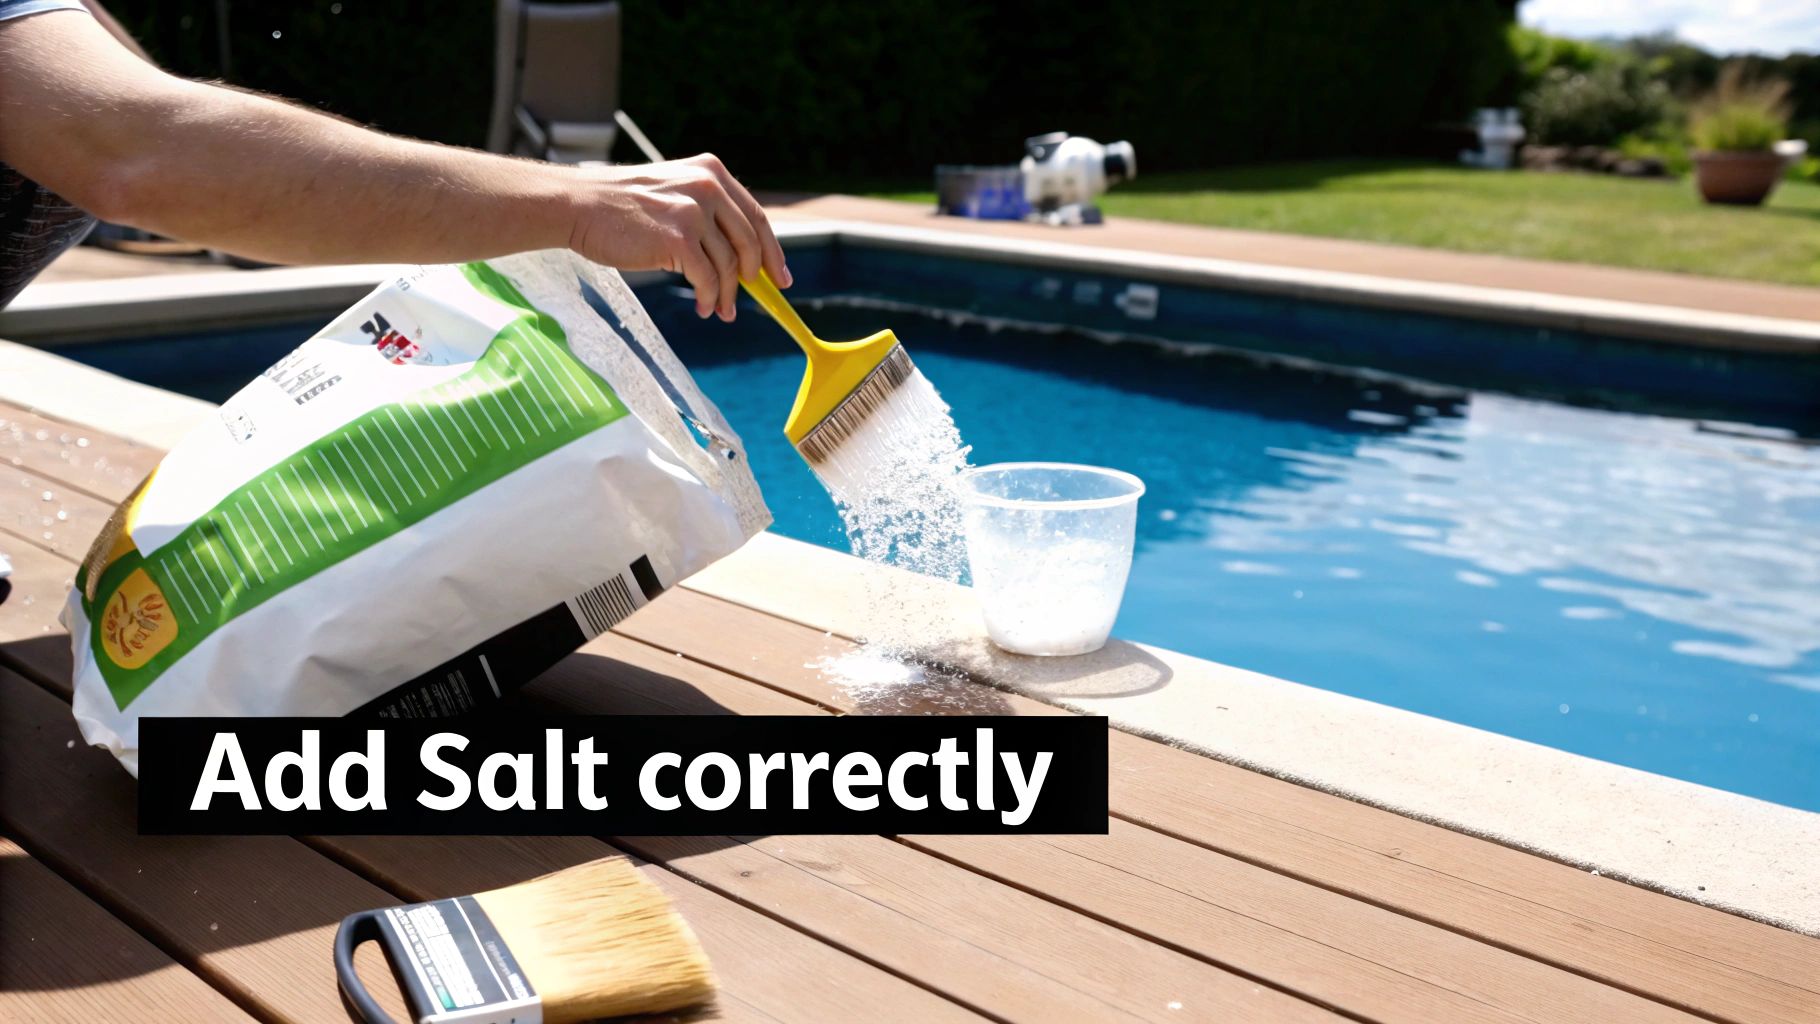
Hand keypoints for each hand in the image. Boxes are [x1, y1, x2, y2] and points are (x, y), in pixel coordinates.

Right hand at [565, 154, 789, 320]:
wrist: (579, 205)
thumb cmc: (620, 205)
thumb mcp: (673, 191)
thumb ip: (706, 211)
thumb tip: (739, 256)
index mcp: (711, 171)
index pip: (755, 215)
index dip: (771, 250)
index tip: (779, 276)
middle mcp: (708, 186)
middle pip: (749, 241)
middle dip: (753, 277)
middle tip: (750, 299)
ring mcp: (693, 211)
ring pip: (728, 265)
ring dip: (726, 294)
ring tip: (718, 310)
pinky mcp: (678, 238)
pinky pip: (707, 278)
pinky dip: (709, 298)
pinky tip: (703, 306)